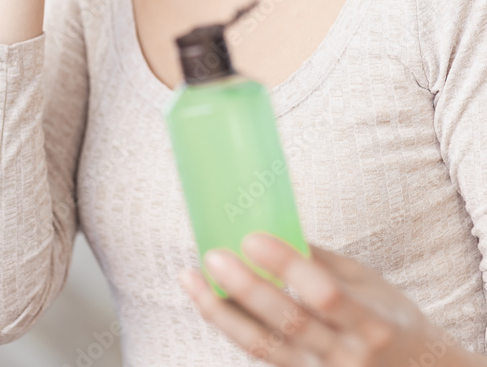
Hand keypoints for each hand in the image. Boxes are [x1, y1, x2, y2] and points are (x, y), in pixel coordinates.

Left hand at [179, 232, 456, 364]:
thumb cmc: (388, 317)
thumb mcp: (368, 283)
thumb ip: (322, 262)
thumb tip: (271, 224)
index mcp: (371, 323)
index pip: (323, 295)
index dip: (286, 267)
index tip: (252, 235)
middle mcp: (347, 357)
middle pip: (287, 324)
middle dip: (245, 288)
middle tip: (212, 254)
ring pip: (263, 348)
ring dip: (221, 312)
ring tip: (190, 278)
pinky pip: (261, 356)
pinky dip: (231, 326)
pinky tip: (208, 301)